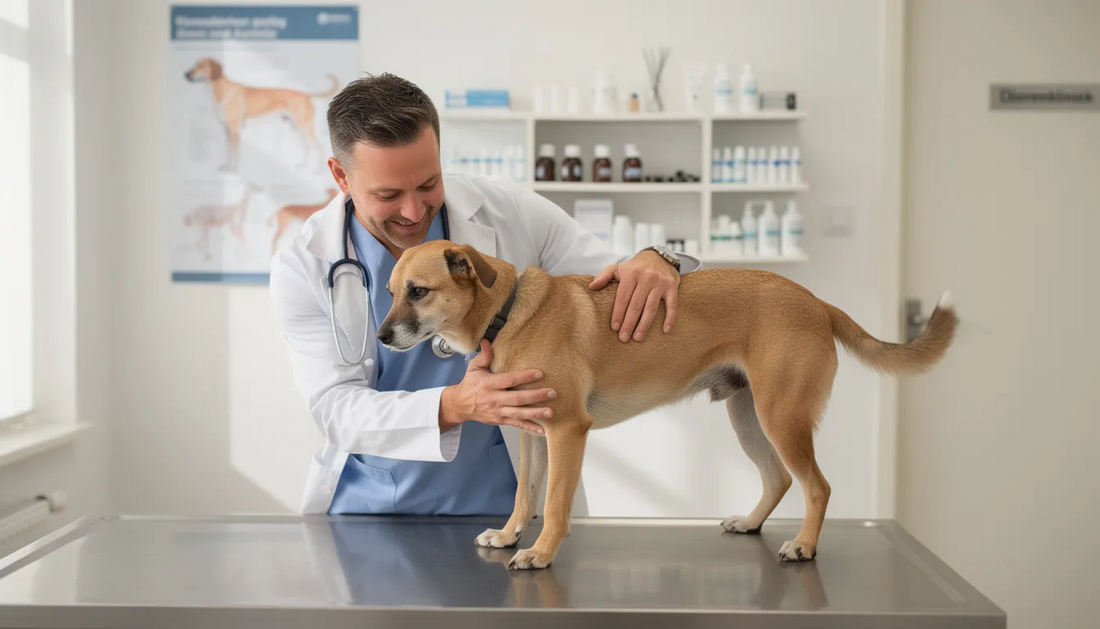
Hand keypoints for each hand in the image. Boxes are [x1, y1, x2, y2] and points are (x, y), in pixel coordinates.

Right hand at [440, 339, 554, 434]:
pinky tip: (543, 430)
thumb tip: (487, 341)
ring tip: (550, 412)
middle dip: (535, 396)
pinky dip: (530, 428)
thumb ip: (483, 356)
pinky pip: (517, 425)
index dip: (524, 377)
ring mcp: (498, 412)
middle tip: (552, 392)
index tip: (540, 373)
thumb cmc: (470, 384)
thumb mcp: (474, 368)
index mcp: (489, 384)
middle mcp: (494, 399)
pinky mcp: (500, 420)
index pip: (509, 380)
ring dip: (536, 414)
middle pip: (517, 399)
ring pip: (519, 414)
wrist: (460, 405)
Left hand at [589, 251, 679, 341]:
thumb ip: (604, 276)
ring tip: (638, 338)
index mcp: (631, 273)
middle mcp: (646, 277)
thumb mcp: (618, 268)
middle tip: (624, 338)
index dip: (618, 313)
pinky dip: (670, 318)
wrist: (659, 257)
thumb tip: (591, 287)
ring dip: (645, 324)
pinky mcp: (672, 286)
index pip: (623, 297)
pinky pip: (672, 304)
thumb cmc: (635, 268)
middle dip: (629, 323)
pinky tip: (665, 330)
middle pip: (636, 304)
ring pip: (652, 306)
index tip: (615, 328)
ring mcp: (660, 282)